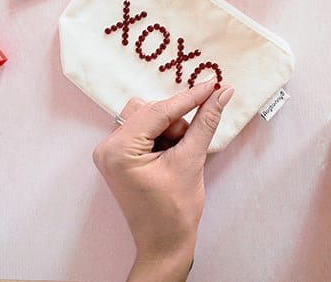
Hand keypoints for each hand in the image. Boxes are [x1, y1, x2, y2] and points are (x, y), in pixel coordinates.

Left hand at [93, 79, 234, 281]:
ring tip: (178, 157)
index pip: (159, 111)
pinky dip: (163, 137)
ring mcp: (111, 152)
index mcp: (119, 150)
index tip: (212, 85)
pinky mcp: (119, 156)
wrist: (165, 244)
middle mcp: (108, 147)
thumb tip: (222, 93)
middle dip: (176, 124)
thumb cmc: (174, 211)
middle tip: (188, 147)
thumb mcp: (192, 161)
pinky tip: (170, 158)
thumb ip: (206, 122)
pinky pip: (144, 130)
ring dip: (170, 130)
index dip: (190, 98)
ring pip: (148, 118)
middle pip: (150, 110)